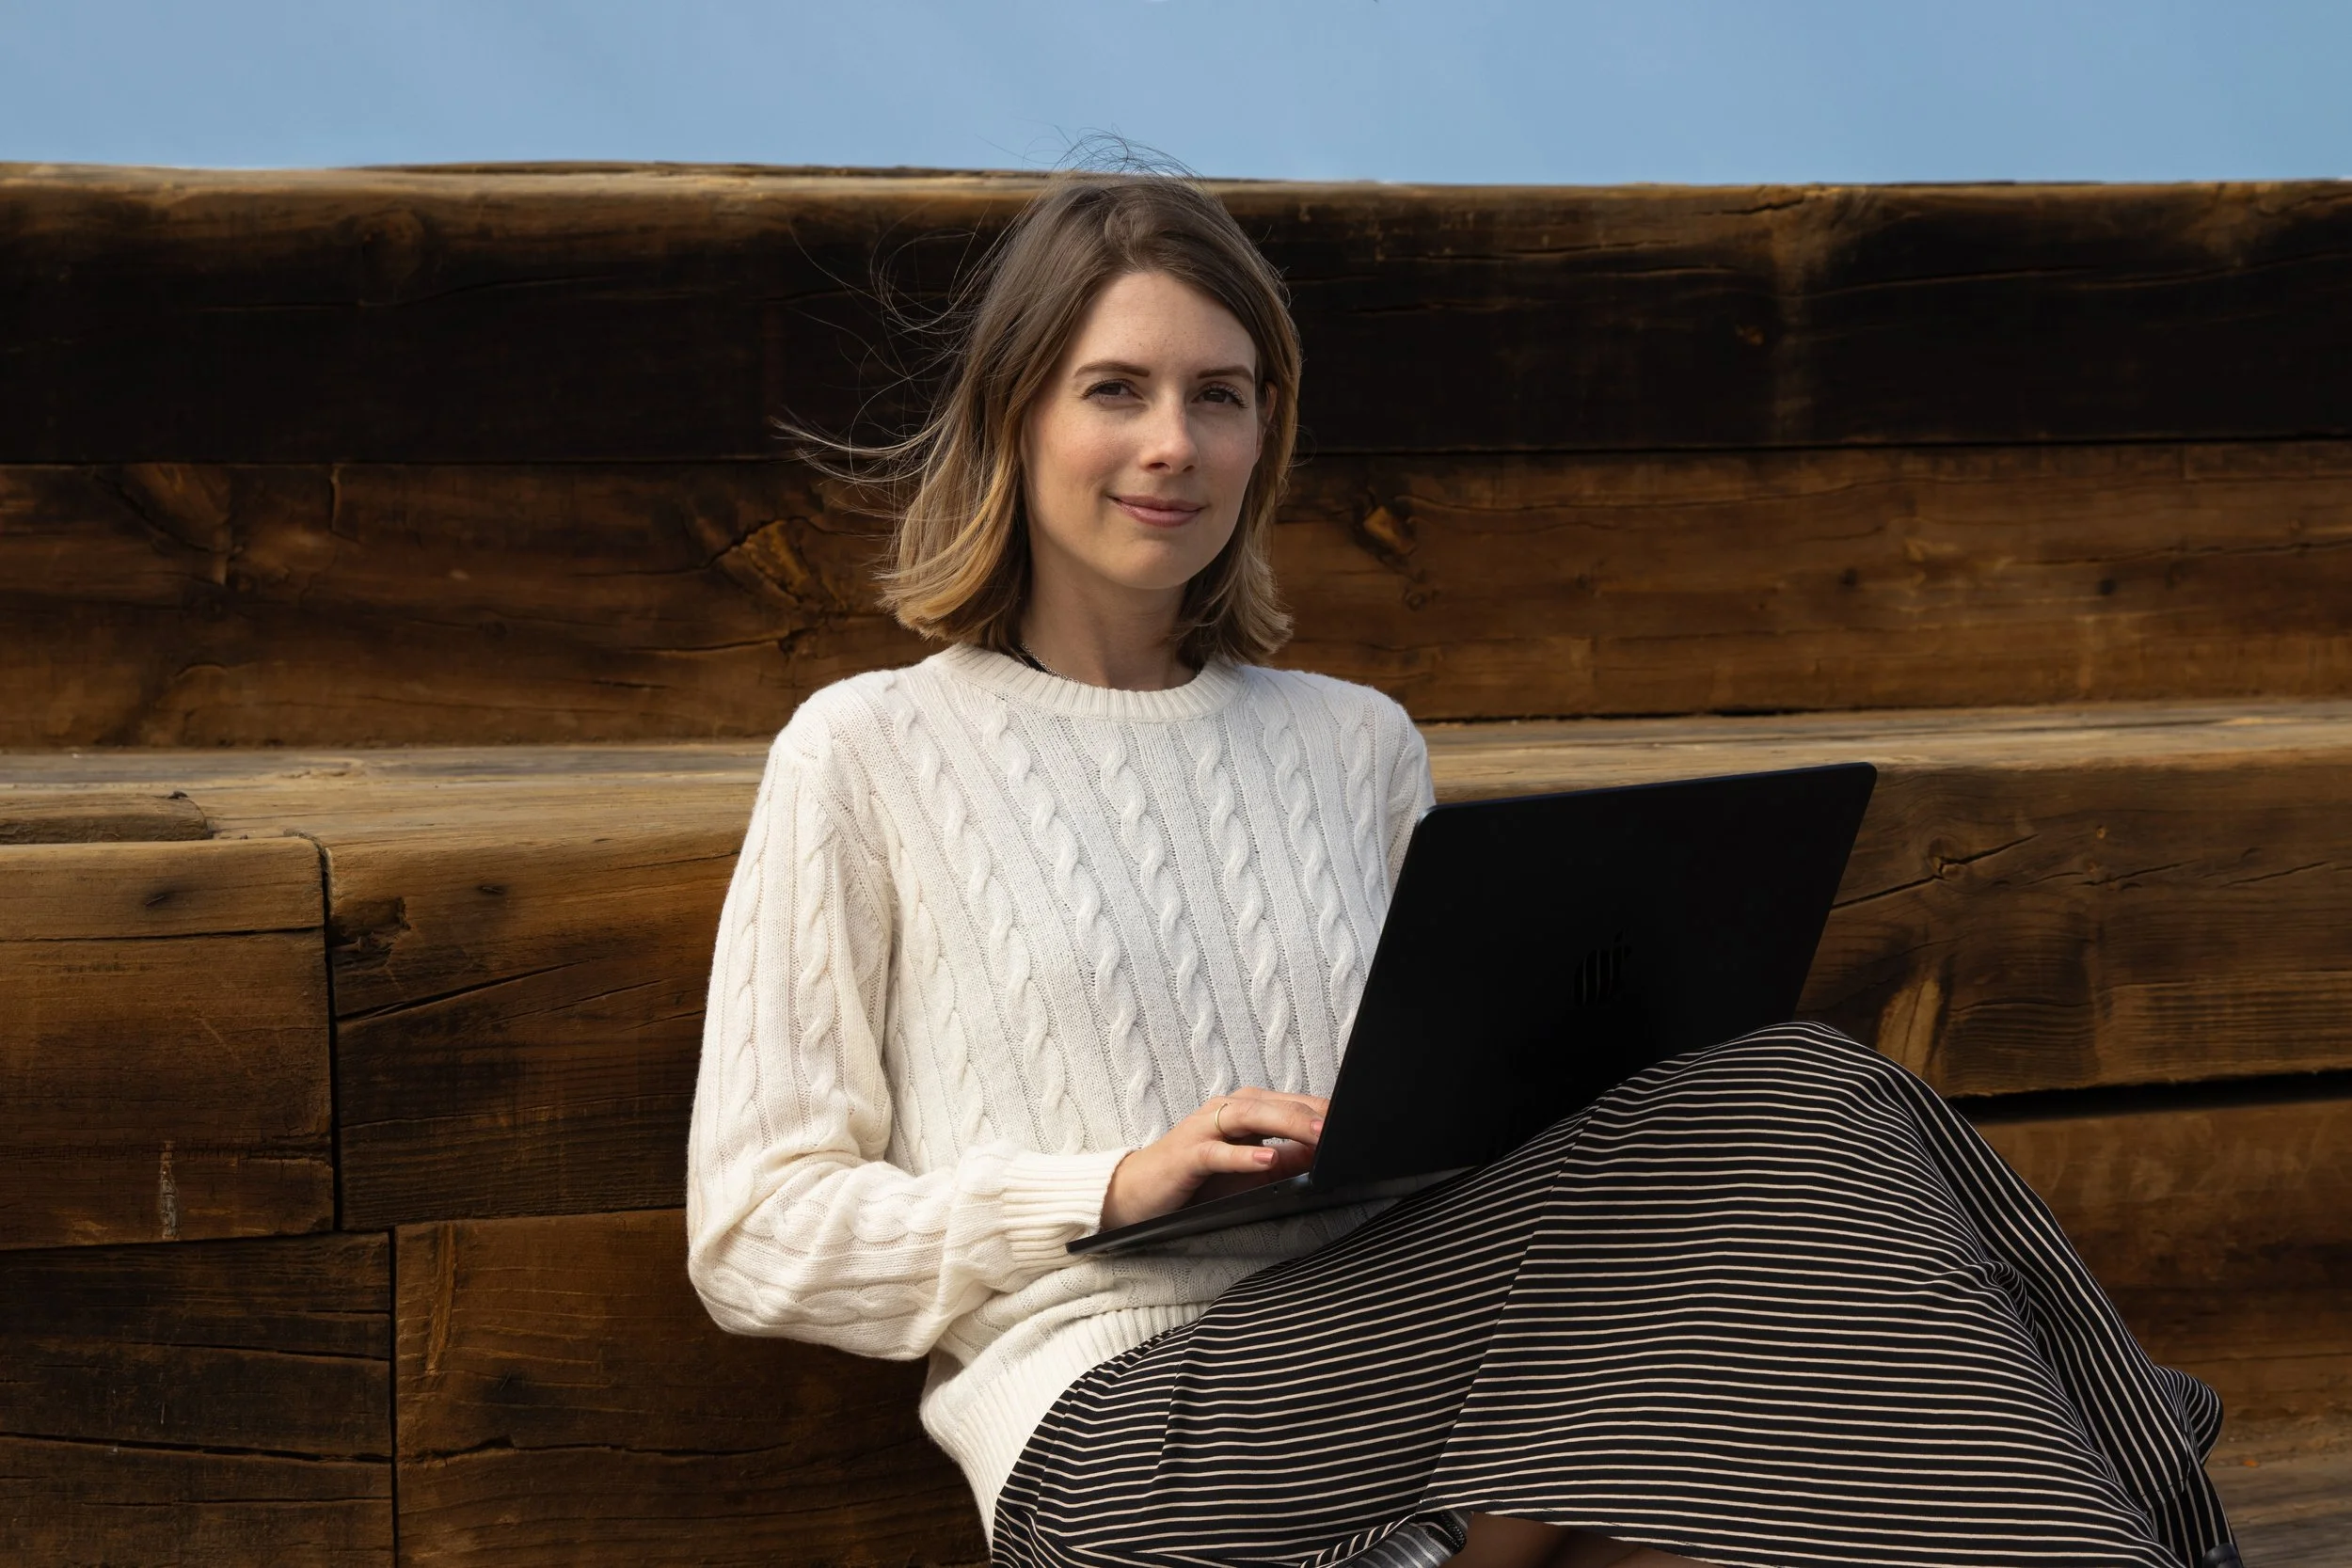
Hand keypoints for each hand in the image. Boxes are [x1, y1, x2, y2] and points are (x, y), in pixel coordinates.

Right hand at [1099, 1088, 1327, 1231]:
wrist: (1137, 1193)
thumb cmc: (1196, 1181)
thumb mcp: (1249, 1171)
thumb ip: (1285, 1160)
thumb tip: (1324, 1155)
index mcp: (1243, 1111)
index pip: (1290, 1102)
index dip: (1322, 1110)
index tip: (1356, 1119)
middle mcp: (1225, 1112)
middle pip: (1274, 1103)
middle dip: (1312, 1112)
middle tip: (1346, 1124)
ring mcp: (1204, 1129)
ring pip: (1250, 1116)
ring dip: (1287, 1123)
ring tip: (1318, 1134)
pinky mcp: (1187, 1155)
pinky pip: (1218, 1152)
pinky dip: (1244, 1155)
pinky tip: (1267, 1159)